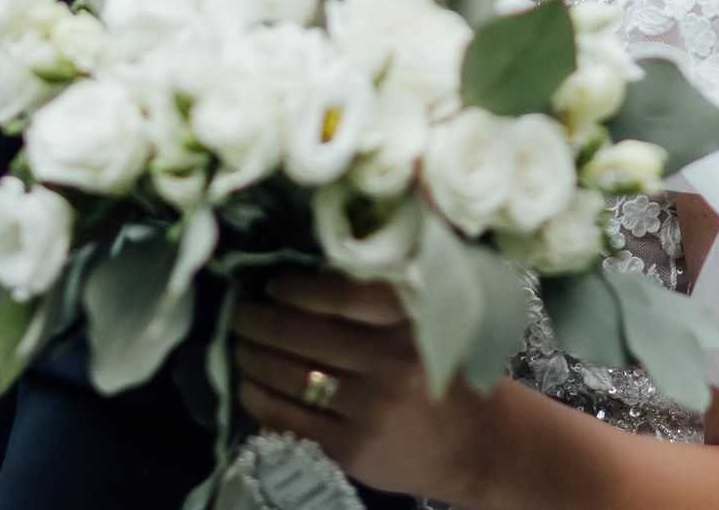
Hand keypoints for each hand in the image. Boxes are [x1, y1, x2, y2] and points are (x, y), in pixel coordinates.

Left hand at [232, 272, 508, 503]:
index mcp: (413, 322)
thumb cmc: (445, 373)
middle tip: (241, 313)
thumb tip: (309, 270)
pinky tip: (248, 387)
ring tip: (240, 346)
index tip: (276, 285)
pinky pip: (290, 419)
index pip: (342, 294)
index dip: (297, 288)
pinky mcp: (353, 448)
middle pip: (302, 334)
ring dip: (252, 358)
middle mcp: (393, 363)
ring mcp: (371, 409)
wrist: (478, 446)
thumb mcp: (433, 323)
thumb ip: (384, 296)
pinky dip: (259, 400)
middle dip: (258, 321)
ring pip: (289, 375)